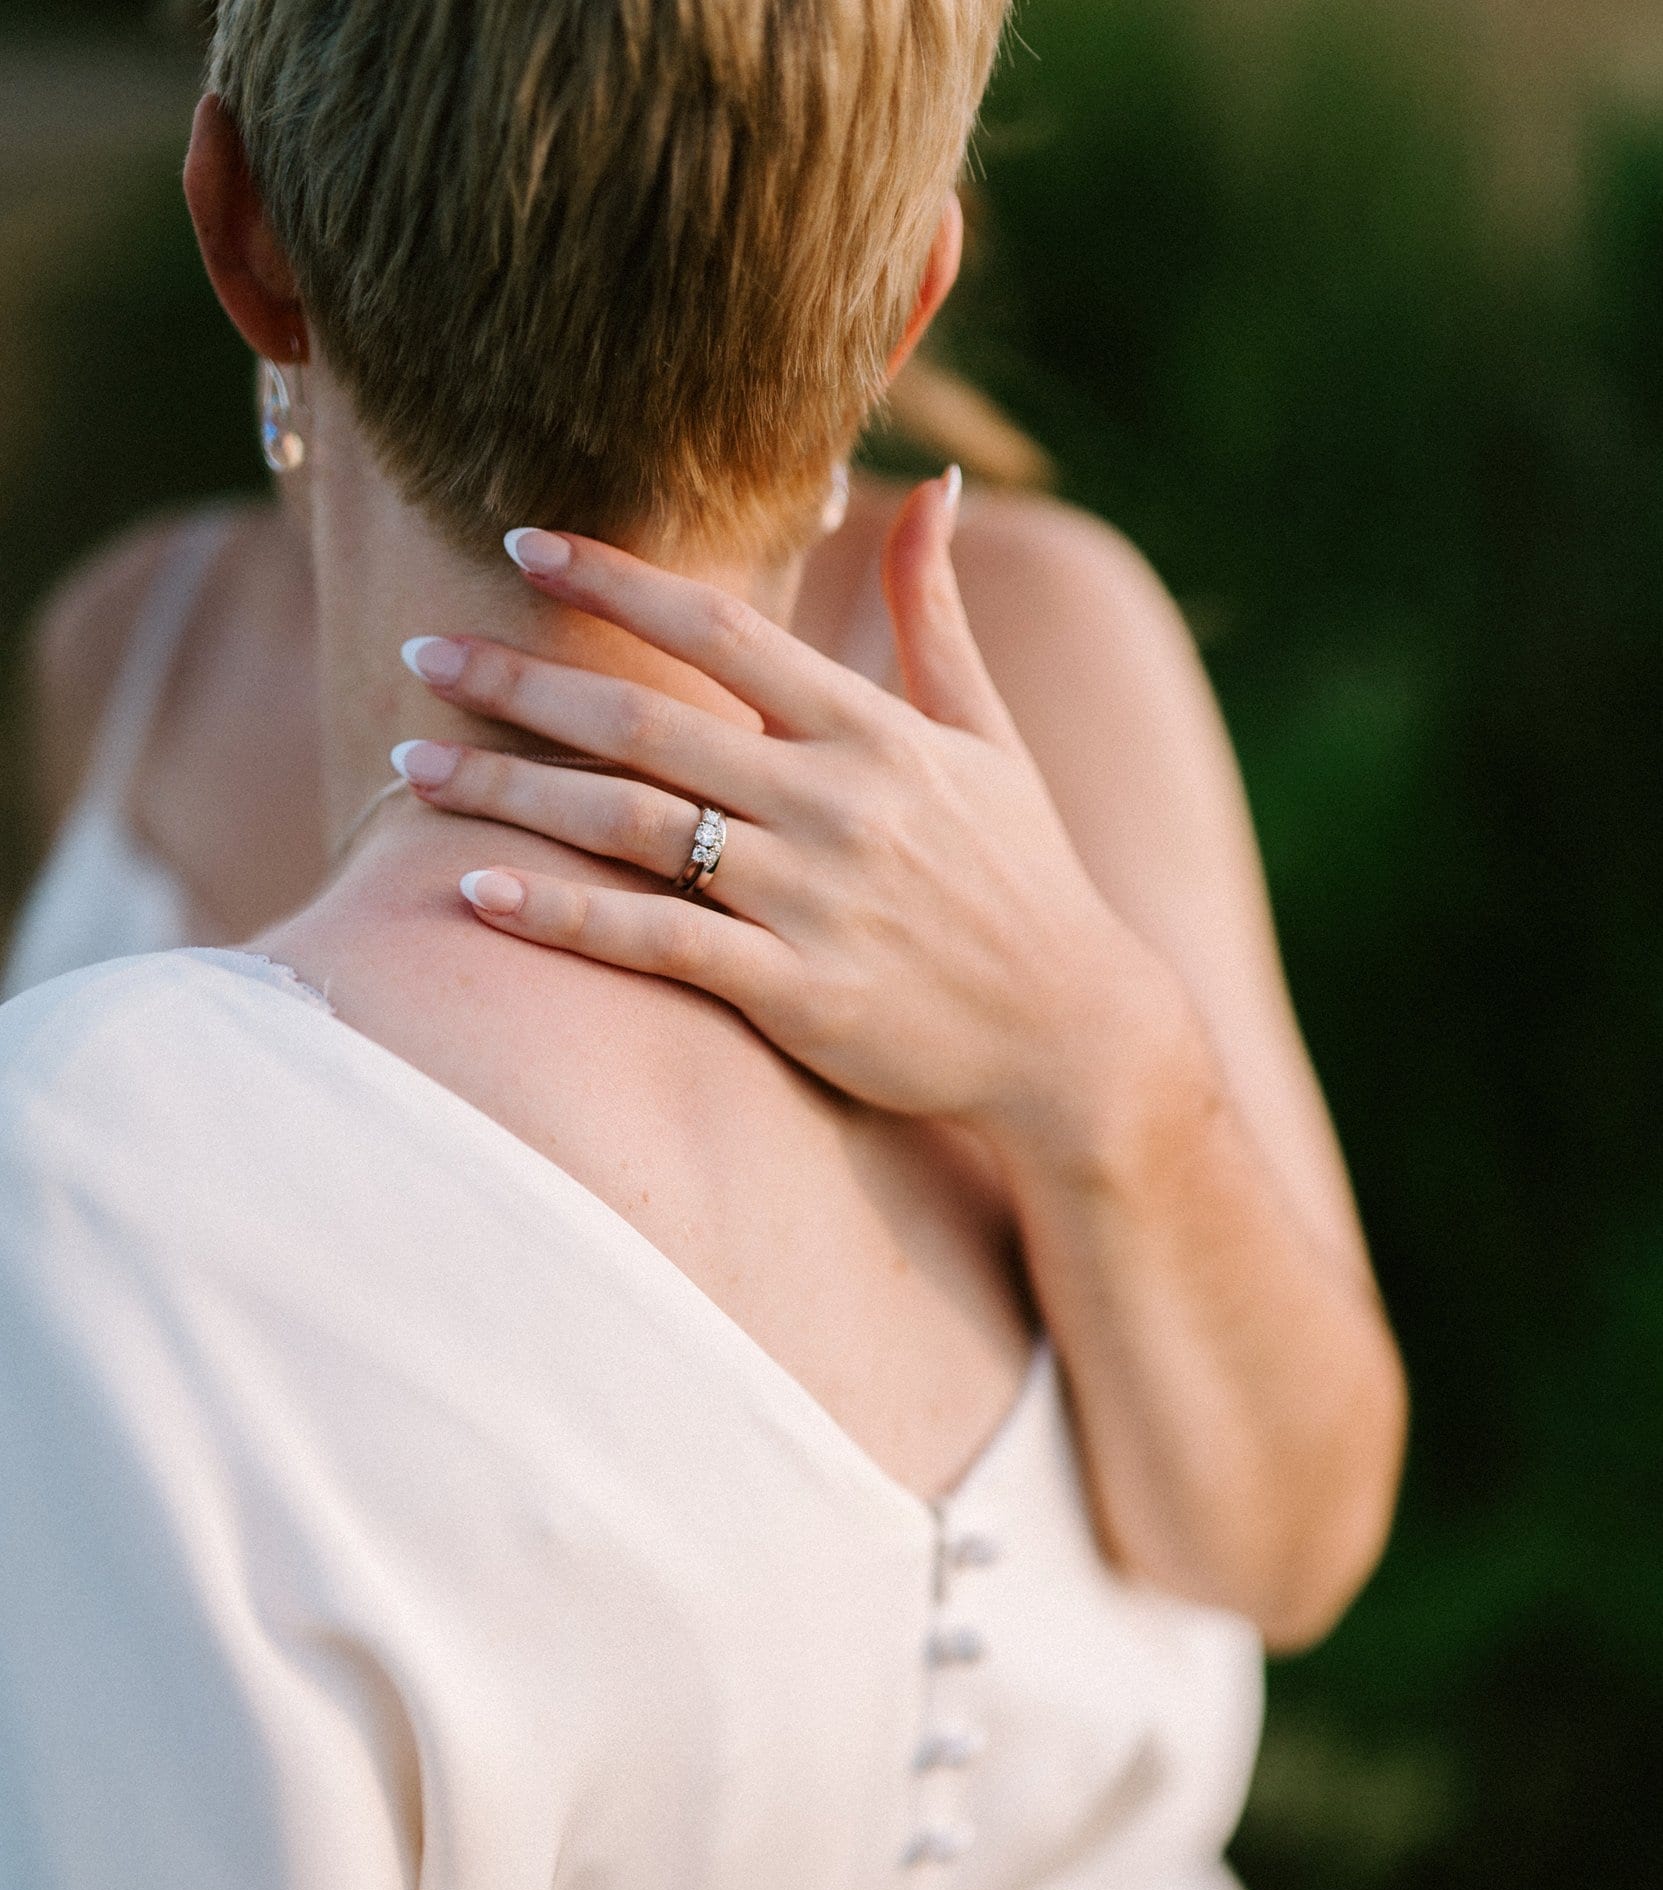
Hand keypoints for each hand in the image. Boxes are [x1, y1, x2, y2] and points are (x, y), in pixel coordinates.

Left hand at [396, 475, 1162, 1146]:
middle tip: (420, 654)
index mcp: (871, 728)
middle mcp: (834, 802)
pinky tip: (478, 889)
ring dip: (510, 793)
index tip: (520, 543)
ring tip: (409, 769)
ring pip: (632, 828)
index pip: (721, 627)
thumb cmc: (1023, 877)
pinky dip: (563, 917)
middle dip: (521, 683)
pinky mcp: (797, 993)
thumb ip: (934, 614)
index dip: (615, 580)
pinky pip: (656, 945)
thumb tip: (939, 487)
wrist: (1074, 1031)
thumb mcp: (990, 735)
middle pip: (647, 722)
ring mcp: (812, 900)